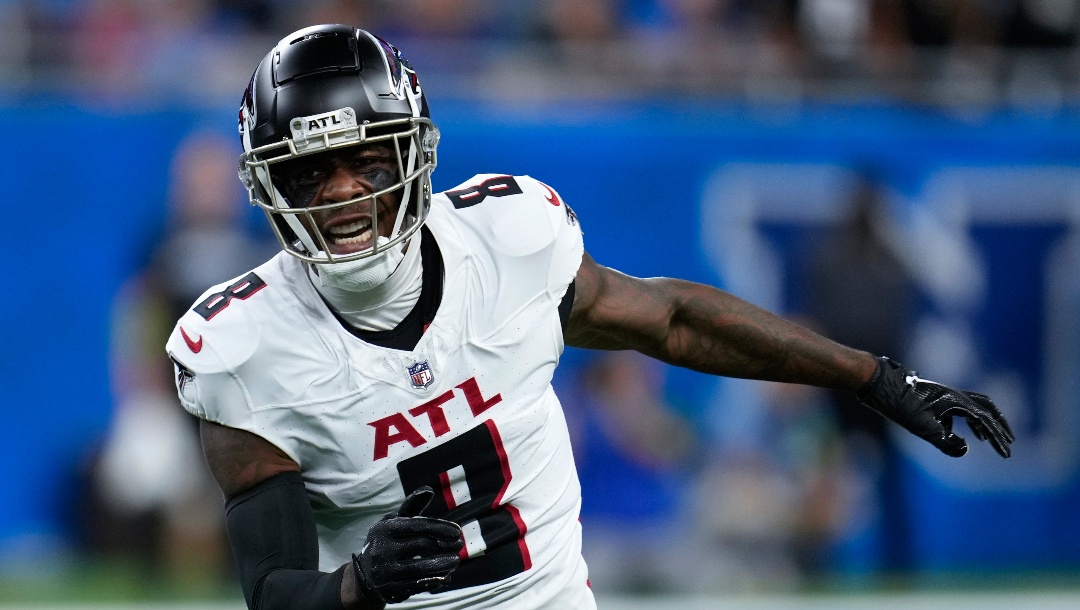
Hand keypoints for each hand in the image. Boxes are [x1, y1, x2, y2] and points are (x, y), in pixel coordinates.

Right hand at [352, 486, 463, 603]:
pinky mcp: (389, 589)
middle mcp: (381, 549)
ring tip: (455, 560)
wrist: (365, 574)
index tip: (457, 532)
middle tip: (459, 545)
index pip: (418, 525)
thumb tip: (428, 490)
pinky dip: (434, 581)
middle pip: (422, 545)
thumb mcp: (394, 522)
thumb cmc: (387, 541)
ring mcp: (384, 571)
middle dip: (445, 545)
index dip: (440, 528)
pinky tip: (445, 577)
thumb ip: (412, 507)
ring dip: (443, 564)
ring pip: (421, 567)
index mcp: (384, 529)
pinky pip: (416, 585)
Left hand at [857, 356, 1014, 457]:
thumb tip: (964, 450)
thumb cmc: (896, 402)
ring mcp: (943, 393)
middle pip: (987, 407)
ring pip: (973, 405)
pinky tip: (957, 433)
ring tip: (989, 439)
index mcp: (955, 400)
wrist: (876, 381)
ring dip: (984, 421)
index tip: (1007, 455)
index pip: (984, 421)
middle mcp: (953, 393)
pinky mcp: (933, 396)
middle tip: (1010, 441)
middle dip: (999, 425)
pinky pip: (957, 407)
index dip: (998, 439)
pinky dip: (965, 419)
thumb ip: (943, 439)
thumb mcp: (919, 425)